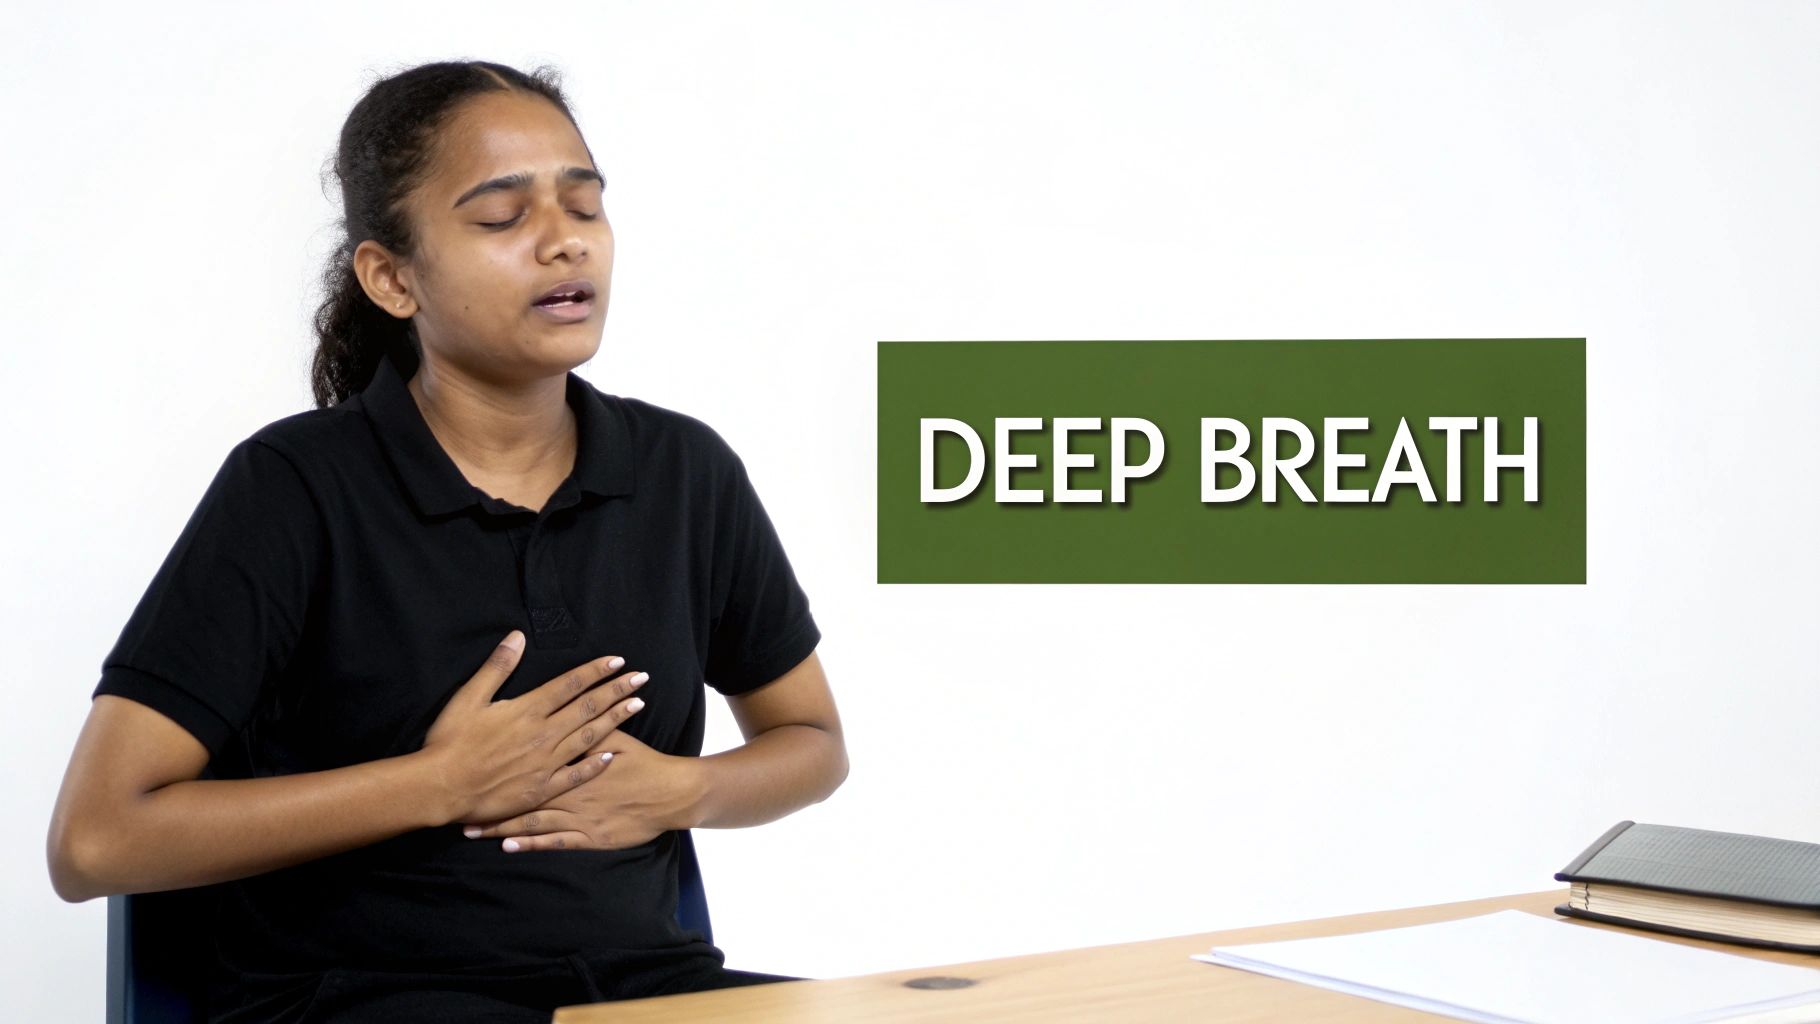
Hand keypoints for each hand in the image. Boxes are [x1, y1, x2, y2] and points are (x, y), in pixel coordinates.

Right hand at [419, 630, 650, 825]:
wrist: (441, 788)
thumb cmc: (450, 741)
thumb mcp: (468, 697)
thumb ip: (496, 667)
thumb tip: (517, 636)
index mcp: (527, 710)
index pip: (570, 684)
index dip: (595, 671)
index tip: (618, 661)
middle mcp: (543, 734)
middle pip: (588, 707)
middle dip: (617, 690)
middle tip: (642, 679)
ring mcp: (546, 763)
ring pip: (590, 737)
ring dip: (615, 719)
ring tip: (638, 706)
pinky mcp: (542, 789)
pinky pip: (576, 775)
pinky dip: (596, 764)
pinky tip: (612, 754)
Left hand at [459, 729, 705, 852]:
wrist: (671, 795)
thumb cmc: (645, 765)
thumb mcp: (618, 737)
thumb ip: (591, 724)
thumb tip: (574, 705)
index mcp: (574, 758)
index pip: (531, 757)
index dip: (500, 757)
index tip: (469, 757)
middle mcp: (570, 787)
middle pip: (522, 791)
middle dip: (488, 797)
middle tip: (456, 801)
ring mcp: (578, 814)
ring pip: (531, 820)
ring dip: (500, 825)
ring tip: (469, 829)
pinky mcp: (588, 836)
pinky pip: (552, 840)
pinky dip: (529, 843)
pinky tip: (506, 844)